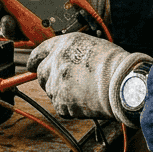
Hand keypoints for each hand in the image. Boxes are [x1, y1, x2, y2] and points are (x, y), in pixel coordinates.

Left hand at [27, 32, 148, 124]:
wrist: (122, 83)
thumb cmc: (114, 64)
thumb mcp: (90, 45)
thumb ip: (69, 51)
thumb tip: (60, 61)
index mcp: (63, 45)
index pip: (39, 52)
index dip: (34, 60)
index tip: (30, 65)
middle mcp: (56, 63)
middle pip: (41, 74)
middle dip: (50, 78)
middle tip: (67, 82)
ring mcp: (57, 83)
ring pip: (51, 91)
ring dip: (62, 92)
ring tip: (83, 90)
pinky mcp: (62, 102)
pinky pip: (61, 106)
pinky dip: (70, 106)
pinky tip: (85, 100)